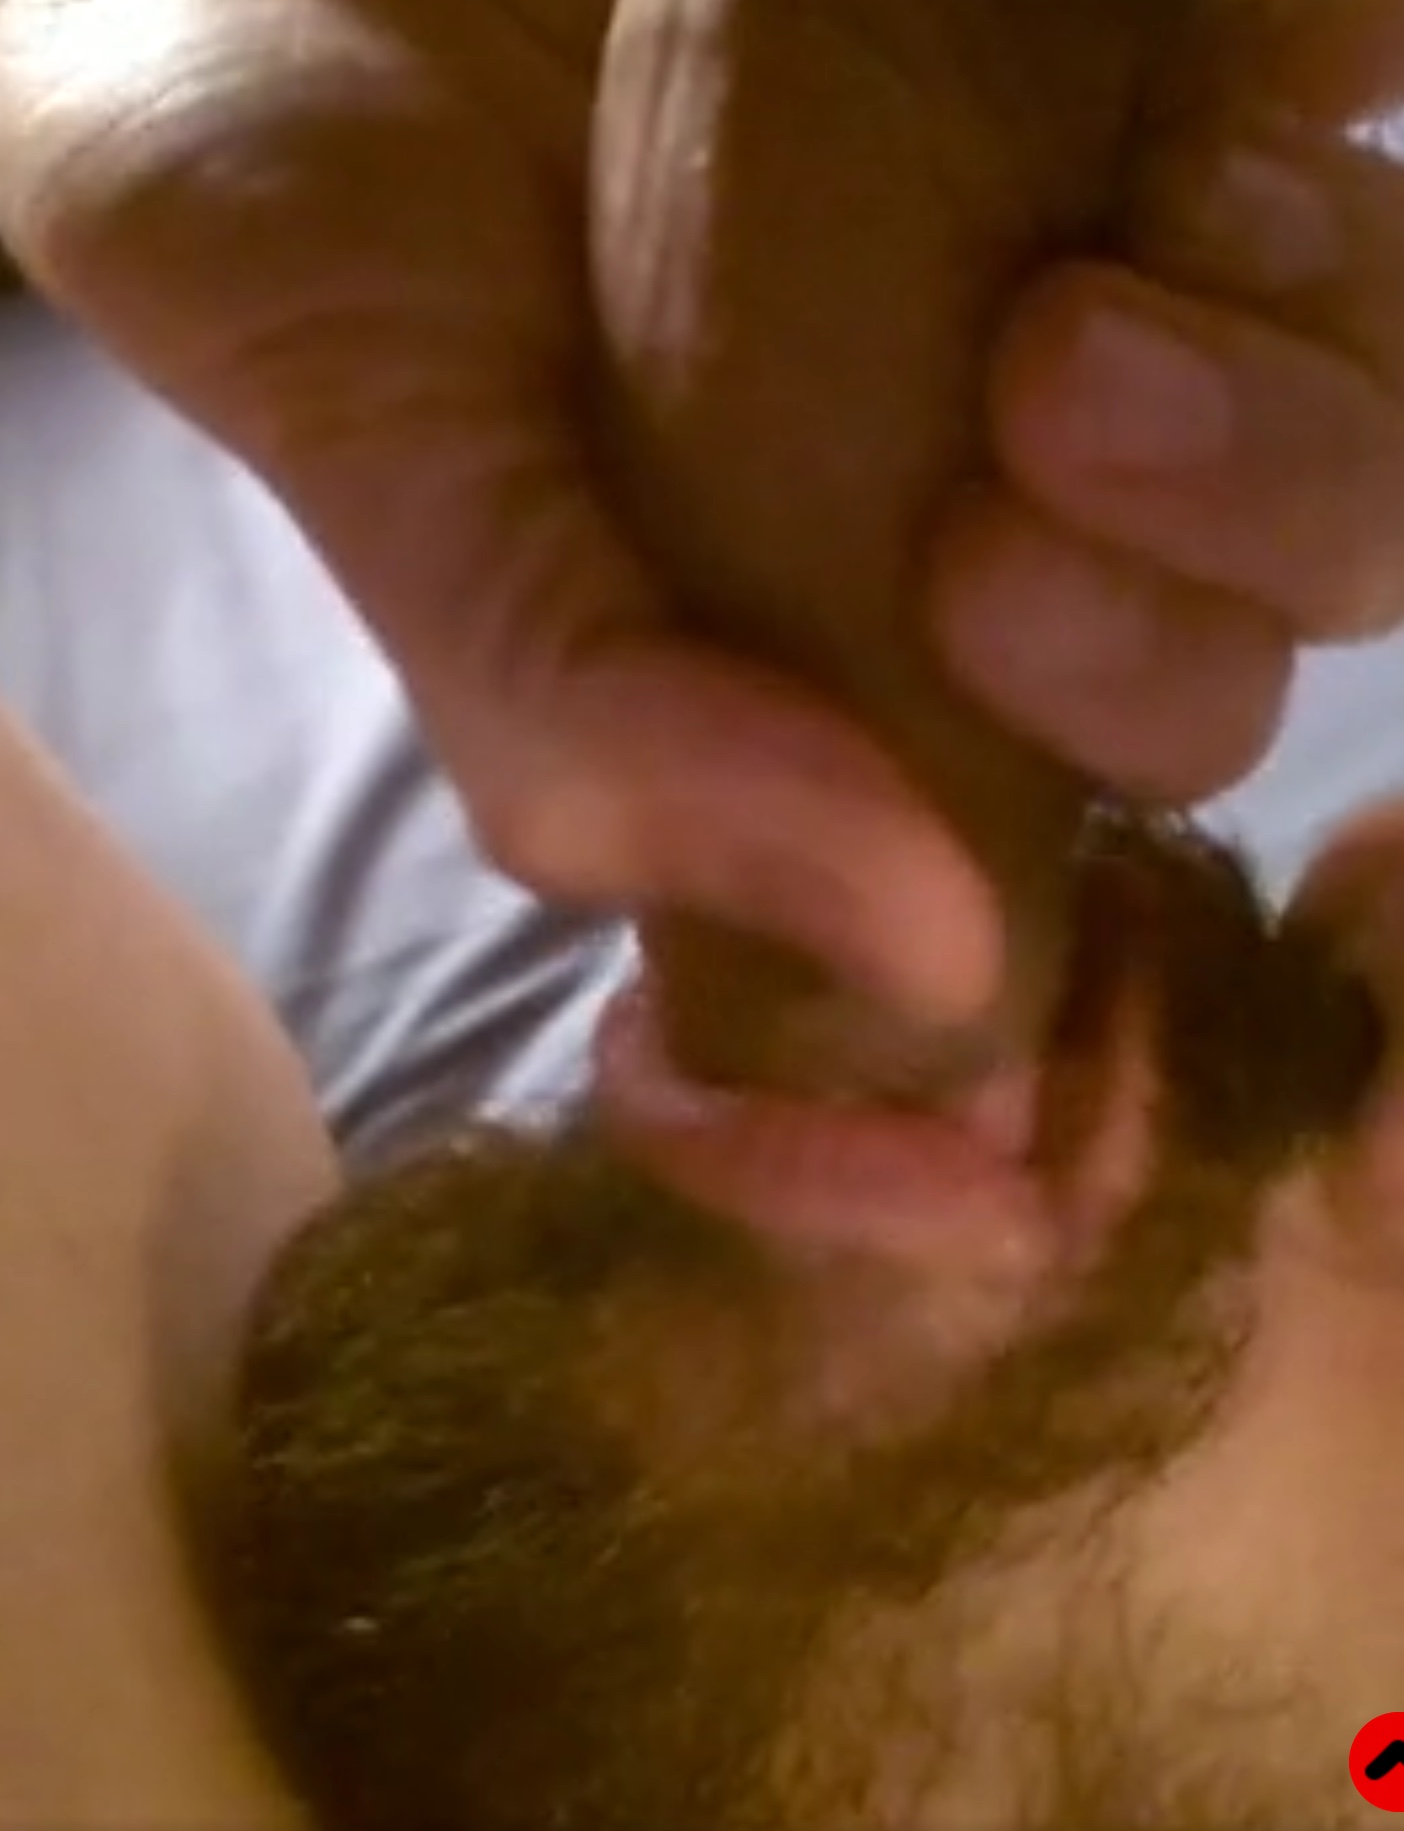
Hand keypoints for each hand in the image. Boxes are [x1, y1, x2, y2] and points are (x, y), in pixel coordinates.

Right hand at [3, 0, 1403, 1039]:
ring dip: (1268, 480)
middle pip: (1204, 702)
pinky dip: (1301, 246)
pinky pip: (1349, 222)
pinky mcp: (1158, 101)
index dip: (995, 1093)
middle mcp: (954, 526)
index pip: (962, 942)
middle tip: (971, 558)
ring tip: (1059, 353)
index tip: (985, 1189)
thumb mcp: (395, 462)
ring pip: (1339, 489)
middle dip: (1144, 684)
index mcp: (784, 670)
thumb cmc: (308, 186)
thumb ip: (588, 722)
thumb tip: (909, 948)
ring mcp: (1080, 317)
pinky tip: (1165, 171)